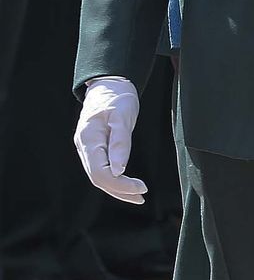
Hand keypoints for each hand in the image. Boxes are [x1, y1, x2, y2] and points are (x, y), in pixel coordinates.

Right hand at [73, 77, 145, 203]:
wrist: (109, 83)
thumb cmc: (117, 96)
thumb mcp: (122, 115)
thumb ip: (120, 142)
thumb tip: (119, 170)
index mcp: (88, 139)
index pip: (99, 172)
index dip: (119, 184)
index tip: (141, 187)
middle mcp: (84, 147)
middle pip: (98, 178)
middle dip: (120, 190)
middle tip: (142, 195)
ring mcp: (88, 148)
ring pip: (99, 176)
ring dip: (118, 188)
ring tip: (138, 196)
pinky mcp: (95, 148)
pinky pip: (103, 168)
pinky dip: (116, 178)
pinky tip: (128, 184)